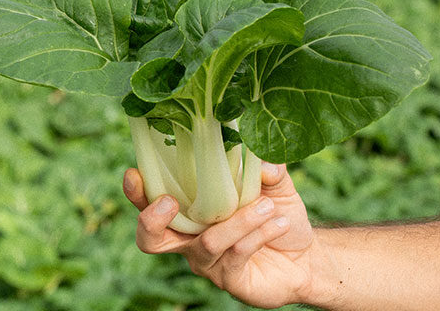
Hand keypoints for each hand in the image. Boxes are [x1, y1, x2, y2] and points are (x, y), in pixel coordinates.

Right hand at [123, 163, 318, 308]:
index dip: (138, 192)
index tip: (134, 173)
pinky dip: (257, 234)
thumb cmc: (276, 214)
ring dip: (237, 221)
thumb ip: (265, 170)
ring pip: (208, 242)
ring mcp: (208, 262)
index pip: (152, 203)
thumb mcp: (273, 185)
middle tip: (167, 202)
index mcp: (190, 211)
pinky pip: (236, 254)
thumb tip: (261, 160)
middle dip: (151, 220)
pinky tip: (277, 222)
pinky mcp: (229, 280)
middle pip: (152, 240)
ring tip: (266, 205)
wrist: (305, 255)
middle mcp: (190, 239)